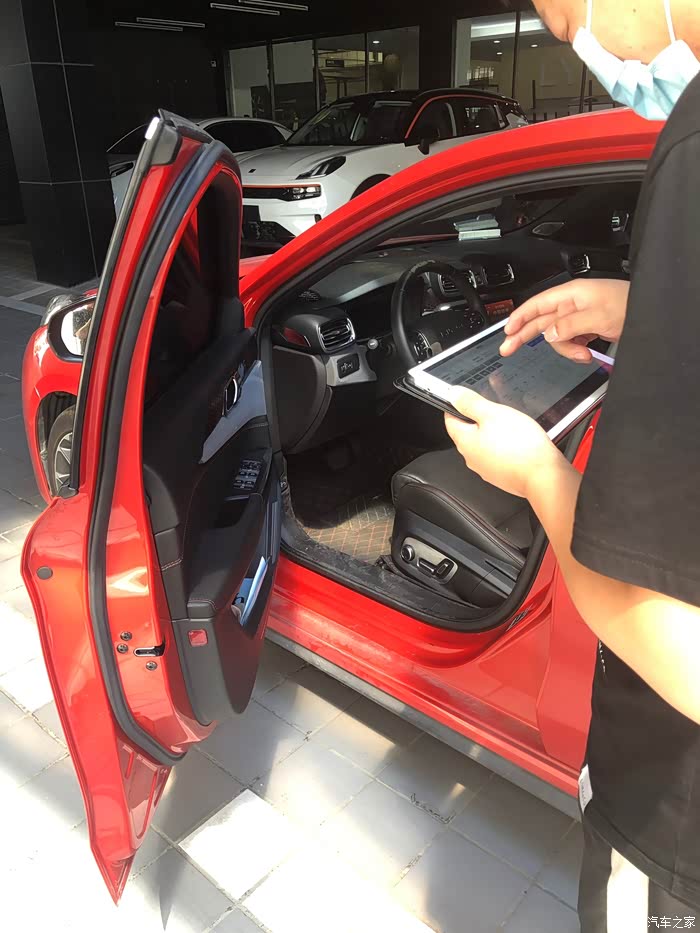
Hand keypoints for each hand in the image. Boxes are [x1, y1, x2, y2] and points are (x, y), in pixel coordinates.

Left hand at [444, 387, 563, 498]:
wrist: (543, 475)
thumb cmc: (520, 445)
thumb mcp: (493, 414)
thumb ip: (470, 403)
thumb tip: (452, 395)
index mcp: (464, 442)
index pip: (449, 420)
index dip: (455, 406)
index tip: (465, 397)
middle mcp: (471, 458)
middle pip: (467, 432)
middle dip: (477, 418)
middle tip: (492, 407)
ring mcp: (486, 469)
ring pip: (484, 444)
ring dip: (492, 431)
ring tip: (508, 421)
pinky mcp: (502, 475)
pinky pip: (497, 455)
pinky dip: (503, 445)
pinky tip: (517, 439)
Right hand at [499, 278, 629, 362]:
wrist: (650, 313)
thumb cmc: (629, 305)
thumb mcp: (597, 316)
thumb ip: (570, 325)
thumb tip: (549, 334)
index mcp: (571, 295)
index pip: (536, 305)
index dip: (518, 318)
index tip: (506, 331)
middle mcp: (572, 305)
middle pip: (541, 322)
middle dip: (525, 336)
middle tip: (508, 349)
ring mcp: (579, 318)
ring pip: (558, 337)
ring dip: (567, 350)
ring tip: (581, 355)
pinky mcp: (587, 328)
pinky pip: (571, 342)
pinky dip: (576, 351)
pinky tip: (586, 353)